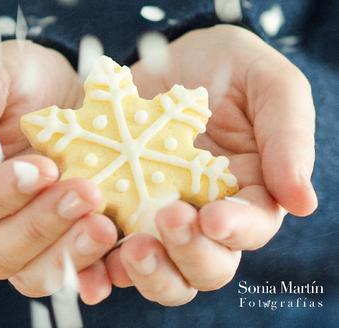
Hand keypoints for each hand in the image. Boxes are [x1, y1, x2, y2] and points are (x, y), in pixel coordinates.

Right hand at [0, 41, 116, 302]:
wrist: (62, 92)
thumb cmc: (16, 81)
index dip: (1, 195)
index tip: (43, 167)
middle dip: (44, 223)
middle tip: (87, 192)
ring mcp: (21, 238)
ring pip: (34, 272)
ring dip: (70, 254)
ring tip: (105, 226)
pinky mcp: (60, 241)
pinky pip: (70, 271)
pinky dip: (92, 273)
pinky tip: (114, 263)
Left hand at [103, 25, 316, 305]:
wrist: (166, 57)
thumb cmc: (226, 68)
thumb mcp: (268, 86)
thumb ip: (288, 138)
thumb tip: (303, 202)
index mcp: (248, 195)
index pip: (251, 228)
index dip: (236, 231)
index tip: (214, 216)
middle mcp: (205, 218)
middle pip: (206, 266)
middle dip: (189, 254)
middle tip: (168, 220)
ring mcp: (158, 219)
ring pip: (160, 272)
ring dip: (146, 272)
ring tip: (129, 248)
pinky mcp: (119, 212)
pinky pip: (109, 252)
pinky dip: (100, 264)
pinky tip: (89, 257)